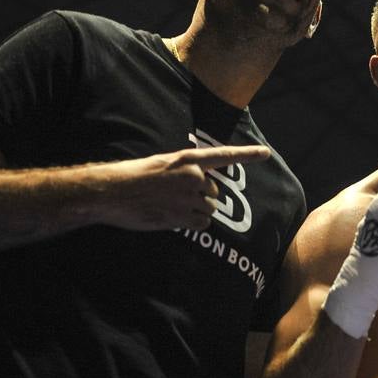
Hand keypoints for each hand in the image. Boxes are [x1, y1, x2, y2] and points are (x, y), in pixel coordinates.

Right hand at [97, 145, 270, 230]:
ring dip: (195, 212)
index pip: (224, 156)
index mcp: (188, 160)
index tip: (266, 153)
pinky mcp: (182, 217)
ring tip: (170, 206)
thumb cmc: (134, 177)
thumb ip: (185, 171)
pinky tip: (174, 218)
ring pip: (208, 210)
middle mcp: (193, 177)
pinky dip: (192, 224)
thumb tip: (202, 183)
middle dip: (200, 197)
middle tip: (174, 197)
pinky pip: (202, 224)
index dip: (247, 154)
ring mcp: (189, 198)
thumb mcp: (163, 164)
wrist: (112, 192)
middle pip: (213, 192)